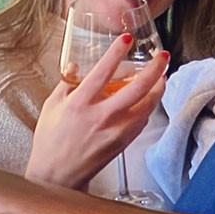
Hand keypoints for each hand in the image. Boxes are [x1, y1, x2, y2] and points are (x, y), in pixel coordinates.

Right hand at [26, 33, 168, 190]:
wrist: (58, 175)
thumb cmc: (51, 140)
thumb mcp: (51, 106)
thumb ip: (66, 84)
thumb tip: (75, 65)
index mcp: (79, 103)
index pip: (102, 72)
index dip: (116, 52)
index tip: (127, 38)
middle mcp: (101, 116)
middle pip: (137, 88)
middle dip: (154, 69)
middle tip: (163, 56)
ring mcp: (115, 130)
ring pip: (147, 105)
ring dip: (158, 88)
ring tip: (162, 75)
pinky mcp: (124, 142)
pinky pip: (142, 120)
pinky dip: (149, 106)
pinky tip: (150, 98)